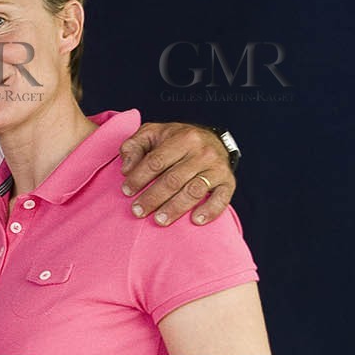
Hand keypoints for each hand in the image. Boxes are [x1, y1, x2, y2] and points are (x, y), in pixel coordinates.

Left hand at [118, 122, 235, 225]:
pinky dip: (209, 211)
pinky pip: (221, 199)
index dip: (139, 178)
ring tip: (159, 220)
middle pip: (173, 179)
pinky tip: (195, 220)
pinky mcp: (229, 182)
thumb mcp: (153, 134)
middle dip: (152, 198)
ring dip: (174, 208)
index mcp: (183, 138)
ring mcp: (217, 167)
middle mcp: (203, 152)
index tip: (126, 191)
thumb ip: (134, 146)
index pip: (156, 161)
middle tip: (138, 211)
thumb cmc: (177, 141)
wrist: (213, 140)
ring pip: (193, 191)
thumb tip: (126, 168)